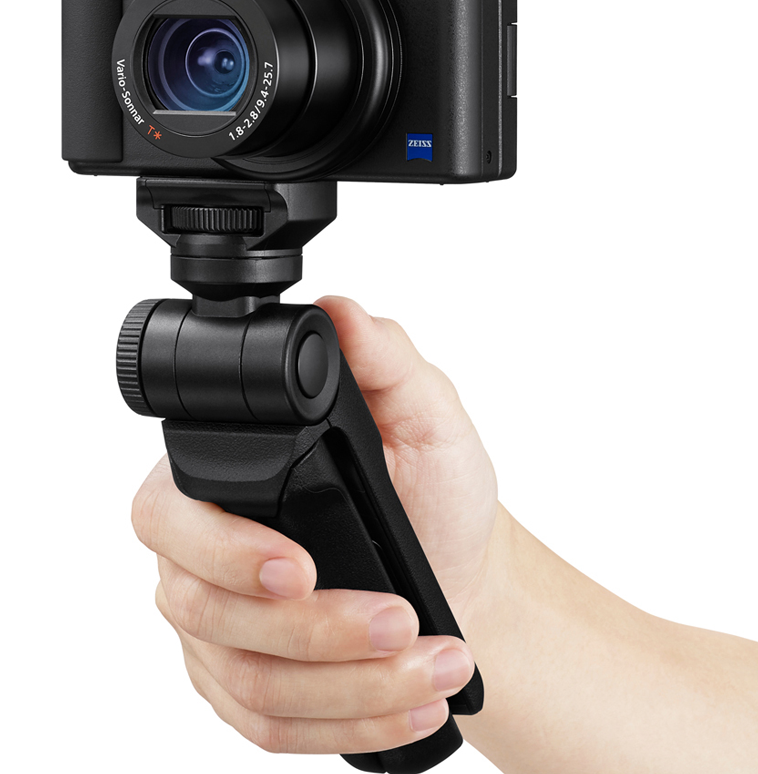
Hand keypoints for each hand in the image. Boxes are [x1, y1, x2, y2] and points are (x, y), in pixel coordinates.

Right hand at [131, 296, 499, 754]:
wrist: (463, 575)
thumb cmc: (438, 495)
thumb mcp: (428, 418)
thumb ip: (385, 361)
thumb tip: (338, 309)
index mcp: (228, 472)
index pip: (170, 512)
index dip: (225, 549)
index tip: (301, 568)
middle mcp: (204, 549)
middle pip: (200, 608)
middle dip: (306, 631)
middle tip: (395, 621)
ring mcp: (219, 625)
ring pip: (243, 678)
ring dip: (345, 684)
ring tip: (431, 668)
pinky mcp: (245, 684)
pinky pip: (264, 725)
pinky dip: (341, 724)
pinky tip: (407, 708)